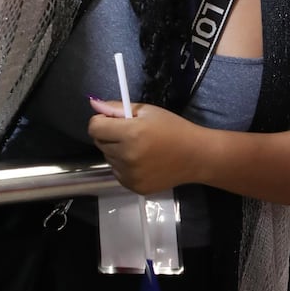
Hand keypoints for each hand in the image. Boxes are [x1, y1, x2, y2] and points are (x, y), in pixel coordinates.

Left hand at [87, 99, 209, 193]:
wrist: (196, 156)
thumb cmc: (173, 128)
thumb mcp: (147, 111)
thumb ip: (117, 108)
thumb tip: (93, 103)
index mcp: (131, 133)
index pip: (94, 128)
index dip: (102, 121)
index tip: (114, 121)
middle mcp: (127, 156)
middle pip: (99, 143)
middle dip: (110, 136)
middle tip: (131, 134)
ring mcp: (130, 174)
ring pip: (108, 158)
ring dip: (117, 151)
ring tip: (140, 148)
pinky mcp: (134, 186)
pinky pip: (117, 172)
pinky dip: (124, 166)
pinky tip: (143, 162)